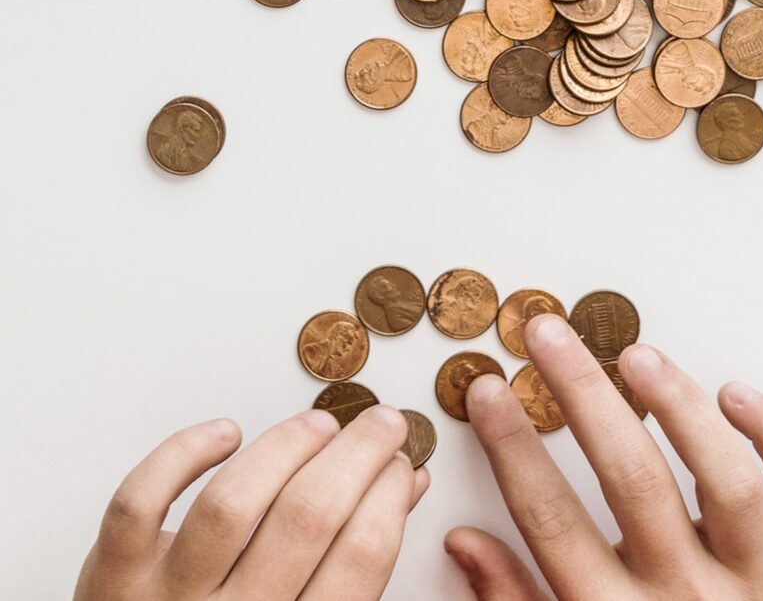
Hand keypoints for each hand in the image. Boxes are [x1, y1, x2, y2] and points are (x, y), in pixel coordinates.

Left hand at [76, 405, 427, 600]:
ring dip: (286, 446)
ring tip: (319, 424)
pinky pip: (140, 502)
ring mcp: (167, 598)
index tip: (400, 464)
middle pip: (307, 517)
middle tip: (380, 424)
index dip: (389, 495)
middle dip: (358, 454)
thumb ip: (354, 565)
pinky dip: (182, 453)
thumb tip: (404, 487)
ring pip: (232, 502)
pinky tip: (225, 433)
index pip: (361, 556)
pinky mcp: (113, 576)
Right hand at [446, 315, 762, 599]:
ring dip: (677, 405)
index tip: (489, 392)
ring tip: (635, 356)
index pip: (552, 519)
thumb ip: (518, 600)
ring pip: (725, 477)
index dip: (513, 448)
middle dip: (582, 395)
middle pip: (632, 480)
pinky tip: (732, 393)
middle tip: (548, 336)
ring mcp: (752, 575)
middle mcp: (684, 592)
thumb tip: (464, 544)